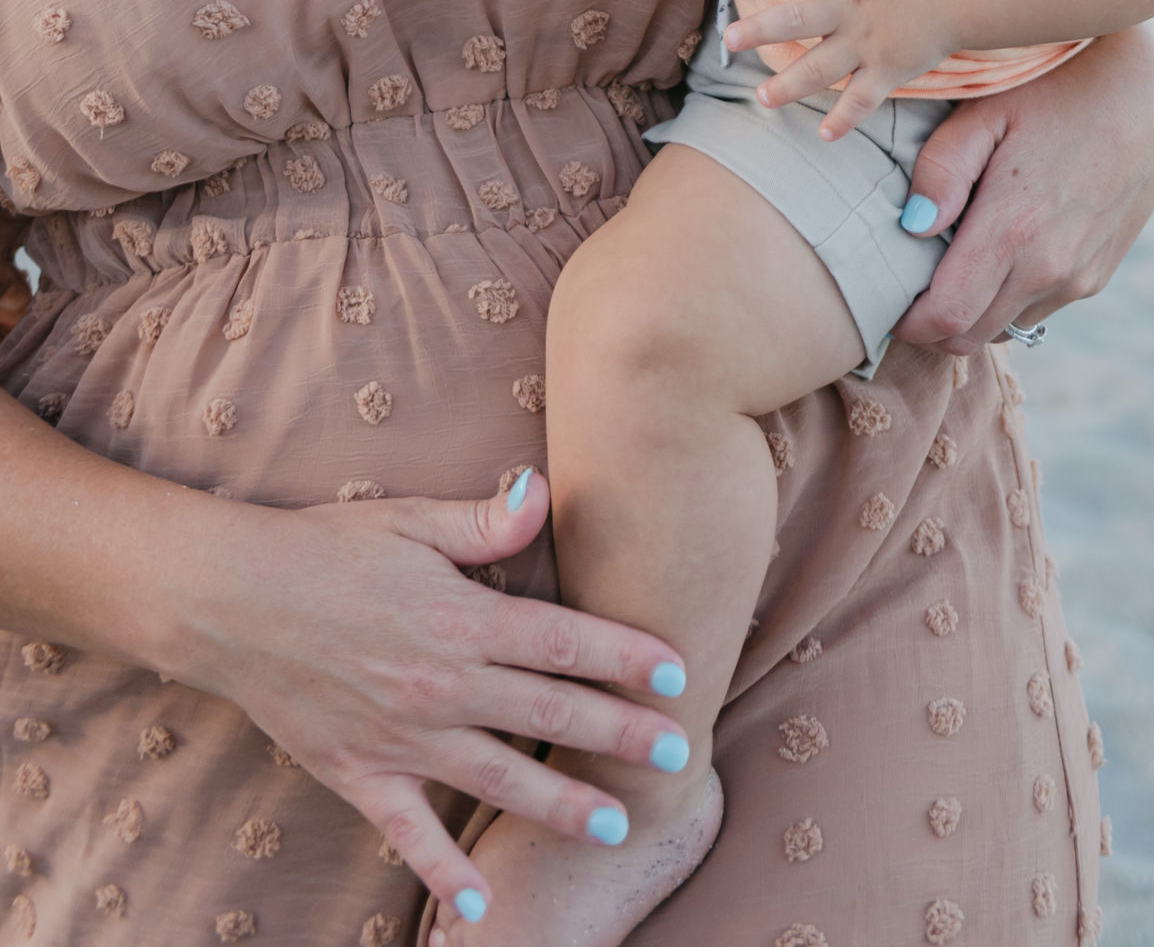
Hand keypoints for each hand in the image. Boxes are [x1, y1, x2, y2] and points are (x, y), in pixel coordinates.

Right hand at [176, 473, 691, 918]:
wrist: (231, 601)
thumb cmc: (327, 549)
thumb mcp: (411, 520)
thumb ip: (485, 520)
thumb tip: (547, 492)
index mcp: (461, 619)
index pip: (563, 641)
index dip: (625, 657)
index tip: (678, 673)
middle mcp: (440, 686)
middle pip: (548, 716)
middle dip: (620, 737)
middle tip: (678, 755)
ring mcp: (400, 738)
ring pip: (498, 781)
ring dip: (561, 808)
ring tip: (616, 826)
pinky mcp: (359, 775)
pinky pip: (409, 834)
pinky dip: (444, 873)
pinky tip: (479, 911)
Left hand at [728, 0, 958, 132]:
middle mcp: (848, 6)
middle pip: (794, 19)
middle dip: (759, 31)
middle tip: (730, 40)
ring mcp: (867, 41)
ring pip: (820, 67)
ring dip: (788, 85)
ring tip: (763, 96)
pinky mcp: (889, 69)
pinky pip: (863, 99)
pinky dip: (844, 118)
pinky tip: (824, 133)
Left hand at [892, 22, 1153, 351]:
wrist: (1141, 87)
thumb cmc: (1053, 88)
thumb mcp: (986, 112)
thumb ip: (942, 170)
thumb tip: (912, 227)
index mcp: (1013, 231)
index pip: (945, 319)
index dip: (906, 322)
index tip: (885, 298)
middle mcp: (1050, 268)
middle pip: (970, 336)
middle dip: (930, 324)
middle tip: (909, 284)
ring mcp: (1081, 276)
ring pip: (1005, 327)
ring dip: (972, 311)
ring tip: (955, 261)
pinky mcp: (1100, 273)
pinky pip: (1040, 307)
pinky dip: (1010, 296)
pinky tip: (1004, 248)